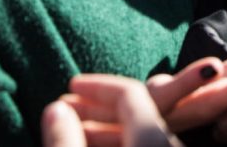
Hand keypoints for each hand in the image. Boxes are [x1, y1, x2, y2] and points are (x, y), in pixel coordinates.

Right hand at [42, 75, 182, 146]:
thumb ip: (66, 141)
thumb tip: (55, 109)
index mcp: (152, 139)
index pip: (130, 94)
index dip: (98, 86)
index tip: (70, 86)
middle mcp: (171, 144)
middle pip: (141, 111)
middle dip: (102, 105)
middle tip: (68, 102)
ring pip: (143, 131)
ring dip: (109, 126)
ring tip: (75, 126)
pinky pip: (147, 144)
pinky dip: (122, 141)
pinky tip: (97, 144)